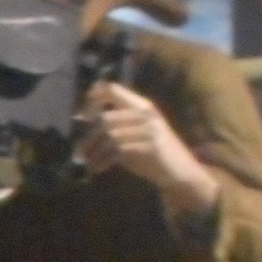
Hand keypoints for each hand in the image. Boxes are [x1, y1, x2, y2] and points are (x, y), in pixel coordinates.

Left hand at [78, 82, 220, 219]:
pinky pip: (118, 151)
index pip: (112, 89)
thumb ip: (114, 125)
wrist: (181, 172)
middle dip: (89, 137)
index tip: (82, 117)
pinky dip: (103, 161)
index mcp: (141, 105)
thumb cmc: (153, 153)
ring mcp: (149, 129)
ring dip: (94, 152)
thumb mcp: (134, 133)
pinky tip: (97, 169)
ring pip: (109, 136)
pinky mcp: (150, 147)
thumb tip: (82, 119)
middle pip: (106, 118)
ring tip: (87, 163)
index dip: (93, 99)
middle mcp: (145, 113)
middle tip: (80, 152)